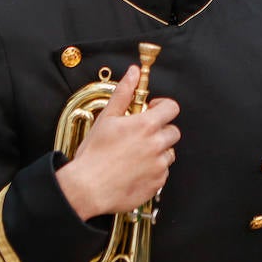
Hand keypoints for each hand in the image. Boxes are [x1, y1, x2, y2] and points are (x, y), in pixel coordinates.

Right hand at [56, 66, 180, 220]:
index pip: (172, 108)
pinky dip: (153, 170)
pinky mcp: (157, 183)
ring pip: (169, 153)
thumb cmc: (94, 154)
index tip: (152, 110)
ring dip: (158, 151)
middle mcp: (157, 145)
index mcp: (146, 126)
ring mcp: (158, 165)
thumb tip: (133, 73)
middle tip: (141, 135)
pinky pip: (163, 172)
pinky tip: (135, 170)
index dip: (163, 107)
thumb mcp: (107, 117)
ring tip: (136, 154)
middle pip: (173, 131)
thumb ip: (124, 93)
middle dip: (160, 130)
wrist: (88, 188)